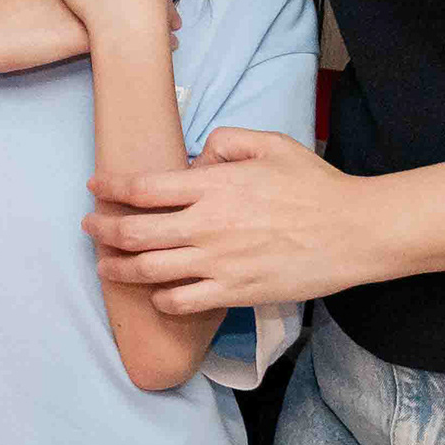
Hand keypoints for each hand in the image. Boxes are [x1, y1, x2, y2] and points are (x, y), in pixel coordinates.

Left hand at [85, 123, 383, 312]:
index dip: (110, 188)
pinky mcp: (235, 293)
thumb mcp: (271, 144)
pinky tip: (155, 293)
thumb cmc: (315, 186)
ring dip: (118, 268)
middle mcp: (207, 226)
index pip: (142, 188)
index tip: (95, 188)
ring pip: (148, 271)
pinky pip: (182, 302)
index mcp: (212, 186)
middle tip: (90, 228)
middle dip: (102, 230)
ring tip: (105, 265)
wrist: (354, 232)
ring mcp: (218, 264)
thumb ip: (226, 141)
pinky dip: (160, 298)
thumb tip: (196, 156)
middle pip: (133, 232)